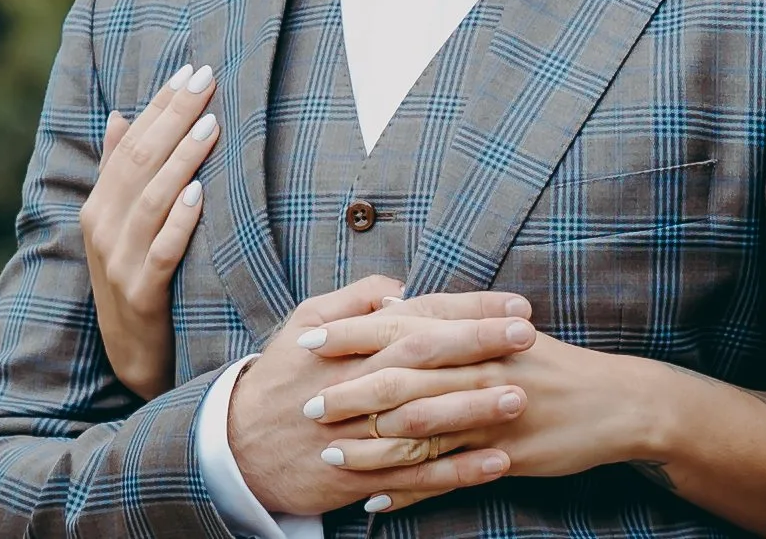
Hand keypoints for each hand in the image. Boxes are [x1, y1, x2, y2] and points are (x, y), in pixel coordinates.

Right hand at [80, 62, 220, 396]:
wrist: (136, 357)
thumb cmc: (138, 277)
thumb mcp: (122, 224)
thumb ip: (120, 171)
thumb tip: (120, 114)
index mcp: (99, 207)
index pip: (130, 144)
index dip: (159, 106)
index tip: (189, 70)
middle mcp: (103, 229)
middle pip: (141, 162)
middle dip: (174, 117)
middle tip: (206, 79)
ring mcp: (119, 263)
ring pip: (151, 200)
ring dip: (181, 159)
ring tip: (210, 124)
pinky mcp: (141, 295)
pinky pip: (162, 251)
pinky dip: (180, 220)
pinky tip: (200, 192)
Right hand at [227, 276, 539, 517]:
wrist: (236, 446)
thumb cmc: (280, 375)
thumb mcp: (307, 319)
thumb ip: (358, 298)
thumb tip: (405, 287)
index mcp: (353, 342)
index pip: (421, 317)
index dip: (470, 310)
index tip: (515, 304)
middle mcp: (360, 384)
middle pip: (427, 360)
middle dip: (481, 346)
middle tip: (529, 337)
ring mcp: (361, 433)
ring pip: (425, 420)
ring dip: (476, 410)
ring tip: (521, 399)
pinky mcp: (360, 477)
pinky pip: (415, 475)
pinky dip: (456, 471)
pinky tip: (495, 463)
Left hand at [322, 327, 660, 512]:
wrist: (615, 401)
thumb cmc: (552, 365)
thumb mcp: (504, 332)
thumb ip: (448, 324)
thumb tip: (390, 308)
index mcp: (476, 332)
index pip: (403, 326)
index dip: (353, 332)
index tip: (309, 337)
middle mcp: (479, 367)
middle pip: (403, 378)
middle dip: (350, 391)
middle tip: (306, 403)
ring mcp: (491, 412)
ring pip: (419, 431)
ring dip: (370, 446)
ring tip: (329, 457)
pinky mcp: (504, 455)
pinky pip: (447, 475)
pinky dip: (410, 490)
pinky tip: (377, 501)